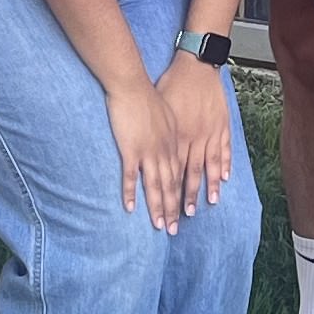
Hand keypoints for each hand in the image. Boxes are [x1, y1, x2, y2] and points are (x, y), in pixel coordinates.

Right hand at [103, 74, 185, 229]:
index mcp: (173, 143)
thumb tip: (169, 142)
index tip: (183, 211)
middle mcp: (164, 150)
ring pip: (155, 185)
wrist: (132, 84)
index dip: (181, 194)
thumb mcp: (166, 114)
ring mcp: (148, 151)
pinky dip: (131, 193)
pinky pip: (131, 176)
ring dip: (157, 207)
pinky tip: (130, 208)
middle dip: (173, 208)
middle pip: (170, 185)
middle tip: (174, 229)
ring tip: (159, 225)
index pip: (179, 174)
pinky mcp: (131, 149)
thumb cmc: (147, 96)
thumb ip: (168, 132)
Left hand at [159, 51, 238, 211]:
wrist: (195, 65)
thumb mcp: (157, 109)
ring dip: (207, 186)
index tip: (164, 210)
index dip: (167, 192)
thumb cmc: (171, 84)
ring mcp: (209, 132)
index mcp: (175, 136)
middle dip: (185, 198)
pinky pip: (224, 149)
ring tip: (209, 203)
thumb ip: (154, 132)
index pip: (170, 171)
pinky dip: (225, 164)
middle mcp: (192, 138)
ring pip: (208, 166)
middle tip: (182, 219)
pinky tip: (225, 178)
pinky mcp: (221, 124)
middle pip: (188, 175)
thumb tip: (143, 149)